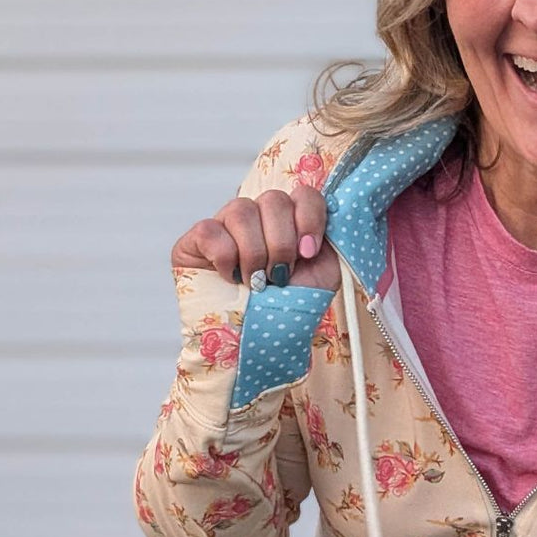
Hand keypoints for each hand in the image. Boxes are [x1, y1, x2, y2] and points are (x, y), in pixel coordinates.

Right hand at [171, 187, 341, 292]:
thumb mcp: (324, 274)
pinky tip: (230, 278)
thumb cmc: (288, 308)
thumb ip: (332, 240)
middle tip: (280, 275)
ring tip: (257, 282)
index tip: (309, 253)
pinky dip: (225, 258)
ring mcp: (225, 225)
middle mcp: (259, 216)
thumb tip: (341, 213)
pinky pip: (211, 230)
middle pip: (273, 199)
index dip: (309, 218)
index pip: (304, 193)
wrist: (256, 343)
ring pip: (241, 210)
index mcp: (291, 221)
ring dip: (255, 254)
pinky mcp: (195, 240)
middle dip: (282, 243)